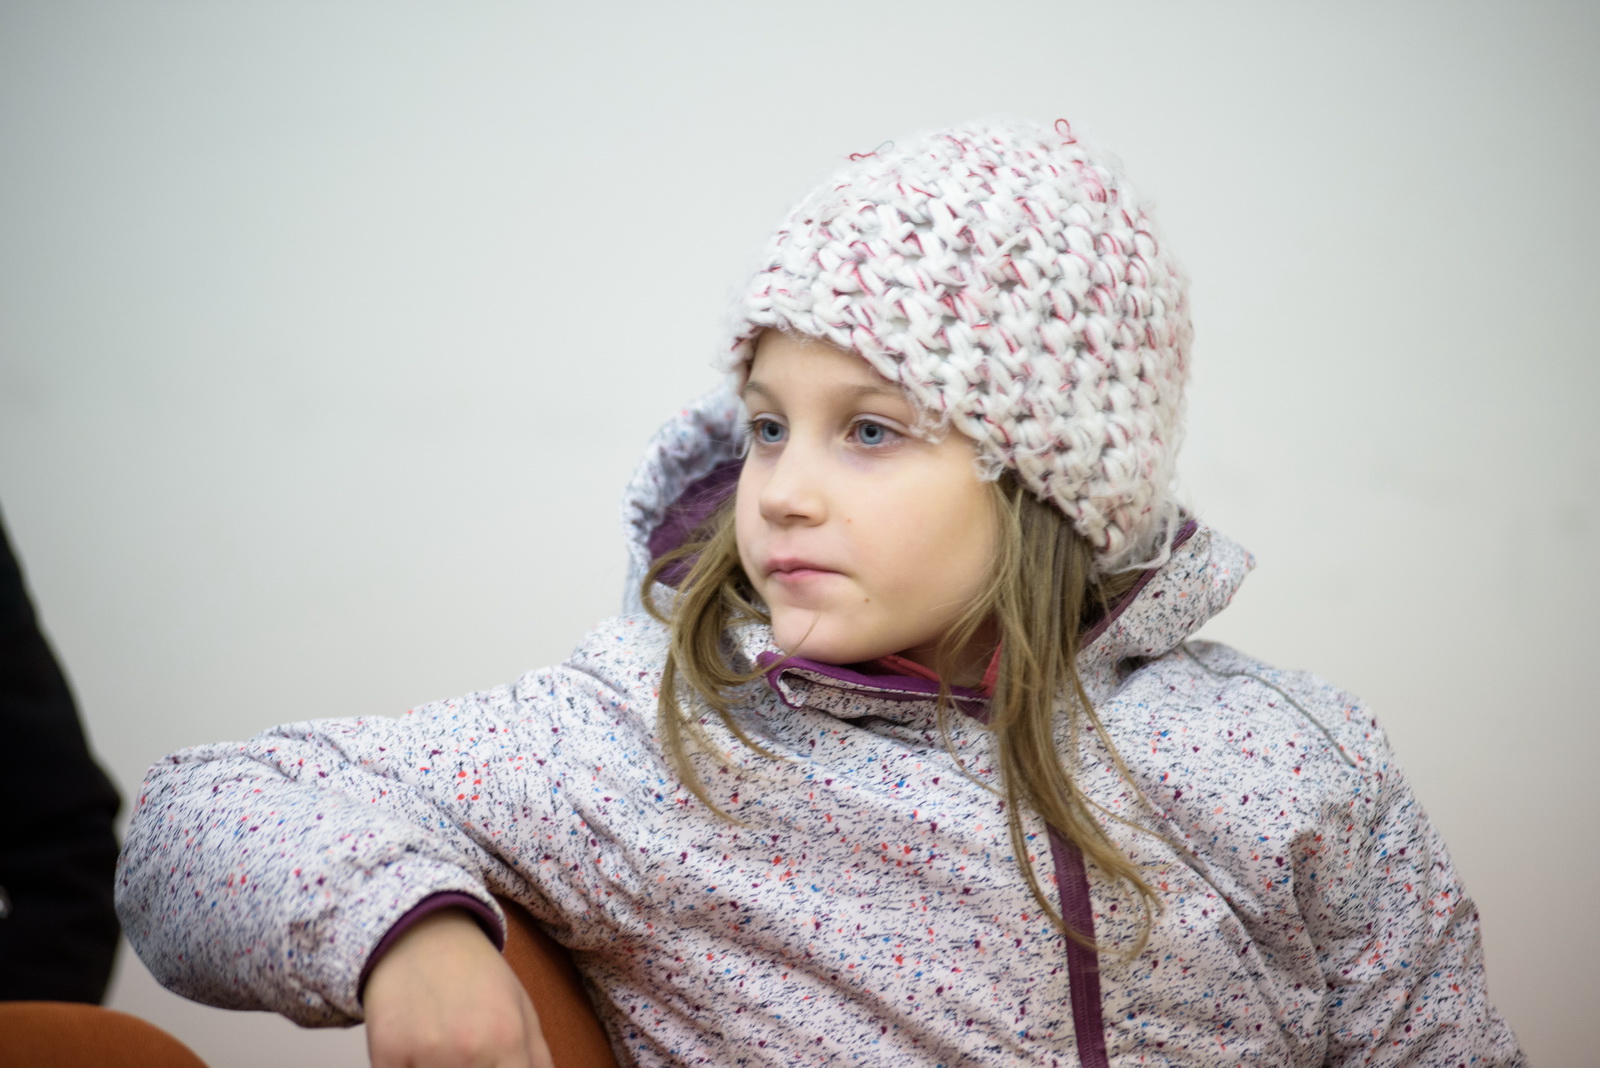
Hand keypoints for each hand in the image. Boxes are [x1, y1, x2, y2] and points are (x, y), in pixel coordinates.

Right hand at [362, 908, 553, 1067]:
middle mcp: (468, 1052)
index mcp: (507, 1041)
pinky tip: (417, 1058)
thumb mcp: (522, 1010)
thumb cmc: (477, 977)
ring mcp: (423, 1056)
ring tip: (445, 1054)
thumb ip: (538, 1061)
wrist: (422, 936)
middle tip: (471, 1059)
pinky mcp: (386, 1056)